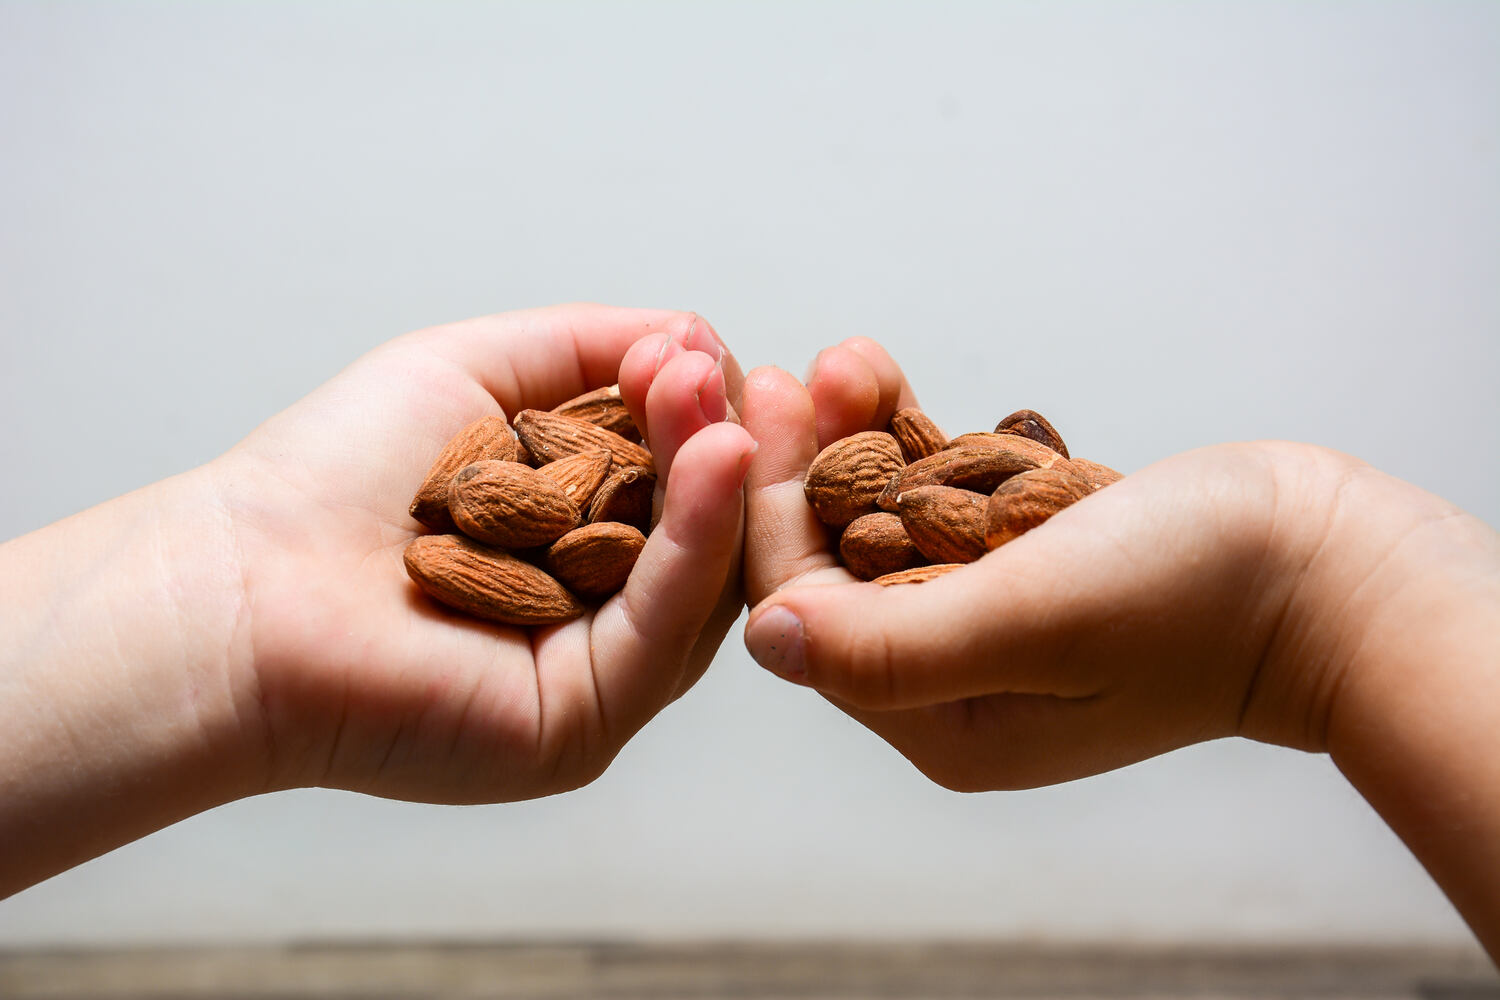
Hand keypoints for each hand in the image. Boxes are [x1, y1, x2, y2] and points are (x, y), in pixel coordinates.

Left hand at [0, 304, 754, 894]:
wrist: (237, 584)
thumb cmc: (330, 478)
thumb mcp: (472, 371)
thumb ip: (587, 348)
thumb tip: (696, 336)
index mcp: (572, 539)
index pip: (675, 477)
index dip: (700, 417)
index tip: (698, 356)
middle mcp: (591, 611)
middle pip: (701, 532)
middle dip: (719, 444)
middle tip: (726, 378)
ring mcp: (593, 674)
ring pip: (698, 584)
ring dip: (719, 485)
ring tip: (720, 409)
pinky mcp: (582, 723)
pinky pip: (663, 630)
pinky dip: (697, 542)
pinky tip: (709, 462)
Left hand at [739, 340, 1499, 952]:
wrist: (1324, 566)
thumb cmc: (1194, 599)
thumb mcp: (1032, 622)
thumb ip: (890, 645)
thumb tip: (763, 638)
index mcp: (942, 724)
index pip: (813, 617)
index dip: (772, 514)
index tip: (754, 414)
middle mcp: (954, 686)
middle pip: (840, 567)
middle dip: (806, 467)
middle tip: (780, 372)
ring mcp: (991, 625)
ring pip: (886, 522)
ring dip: (856, 438)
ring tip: (841, 356)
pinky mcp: (1024, 569)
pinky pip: (943, 503)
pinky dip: (918, 442)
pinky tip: (888, 377)